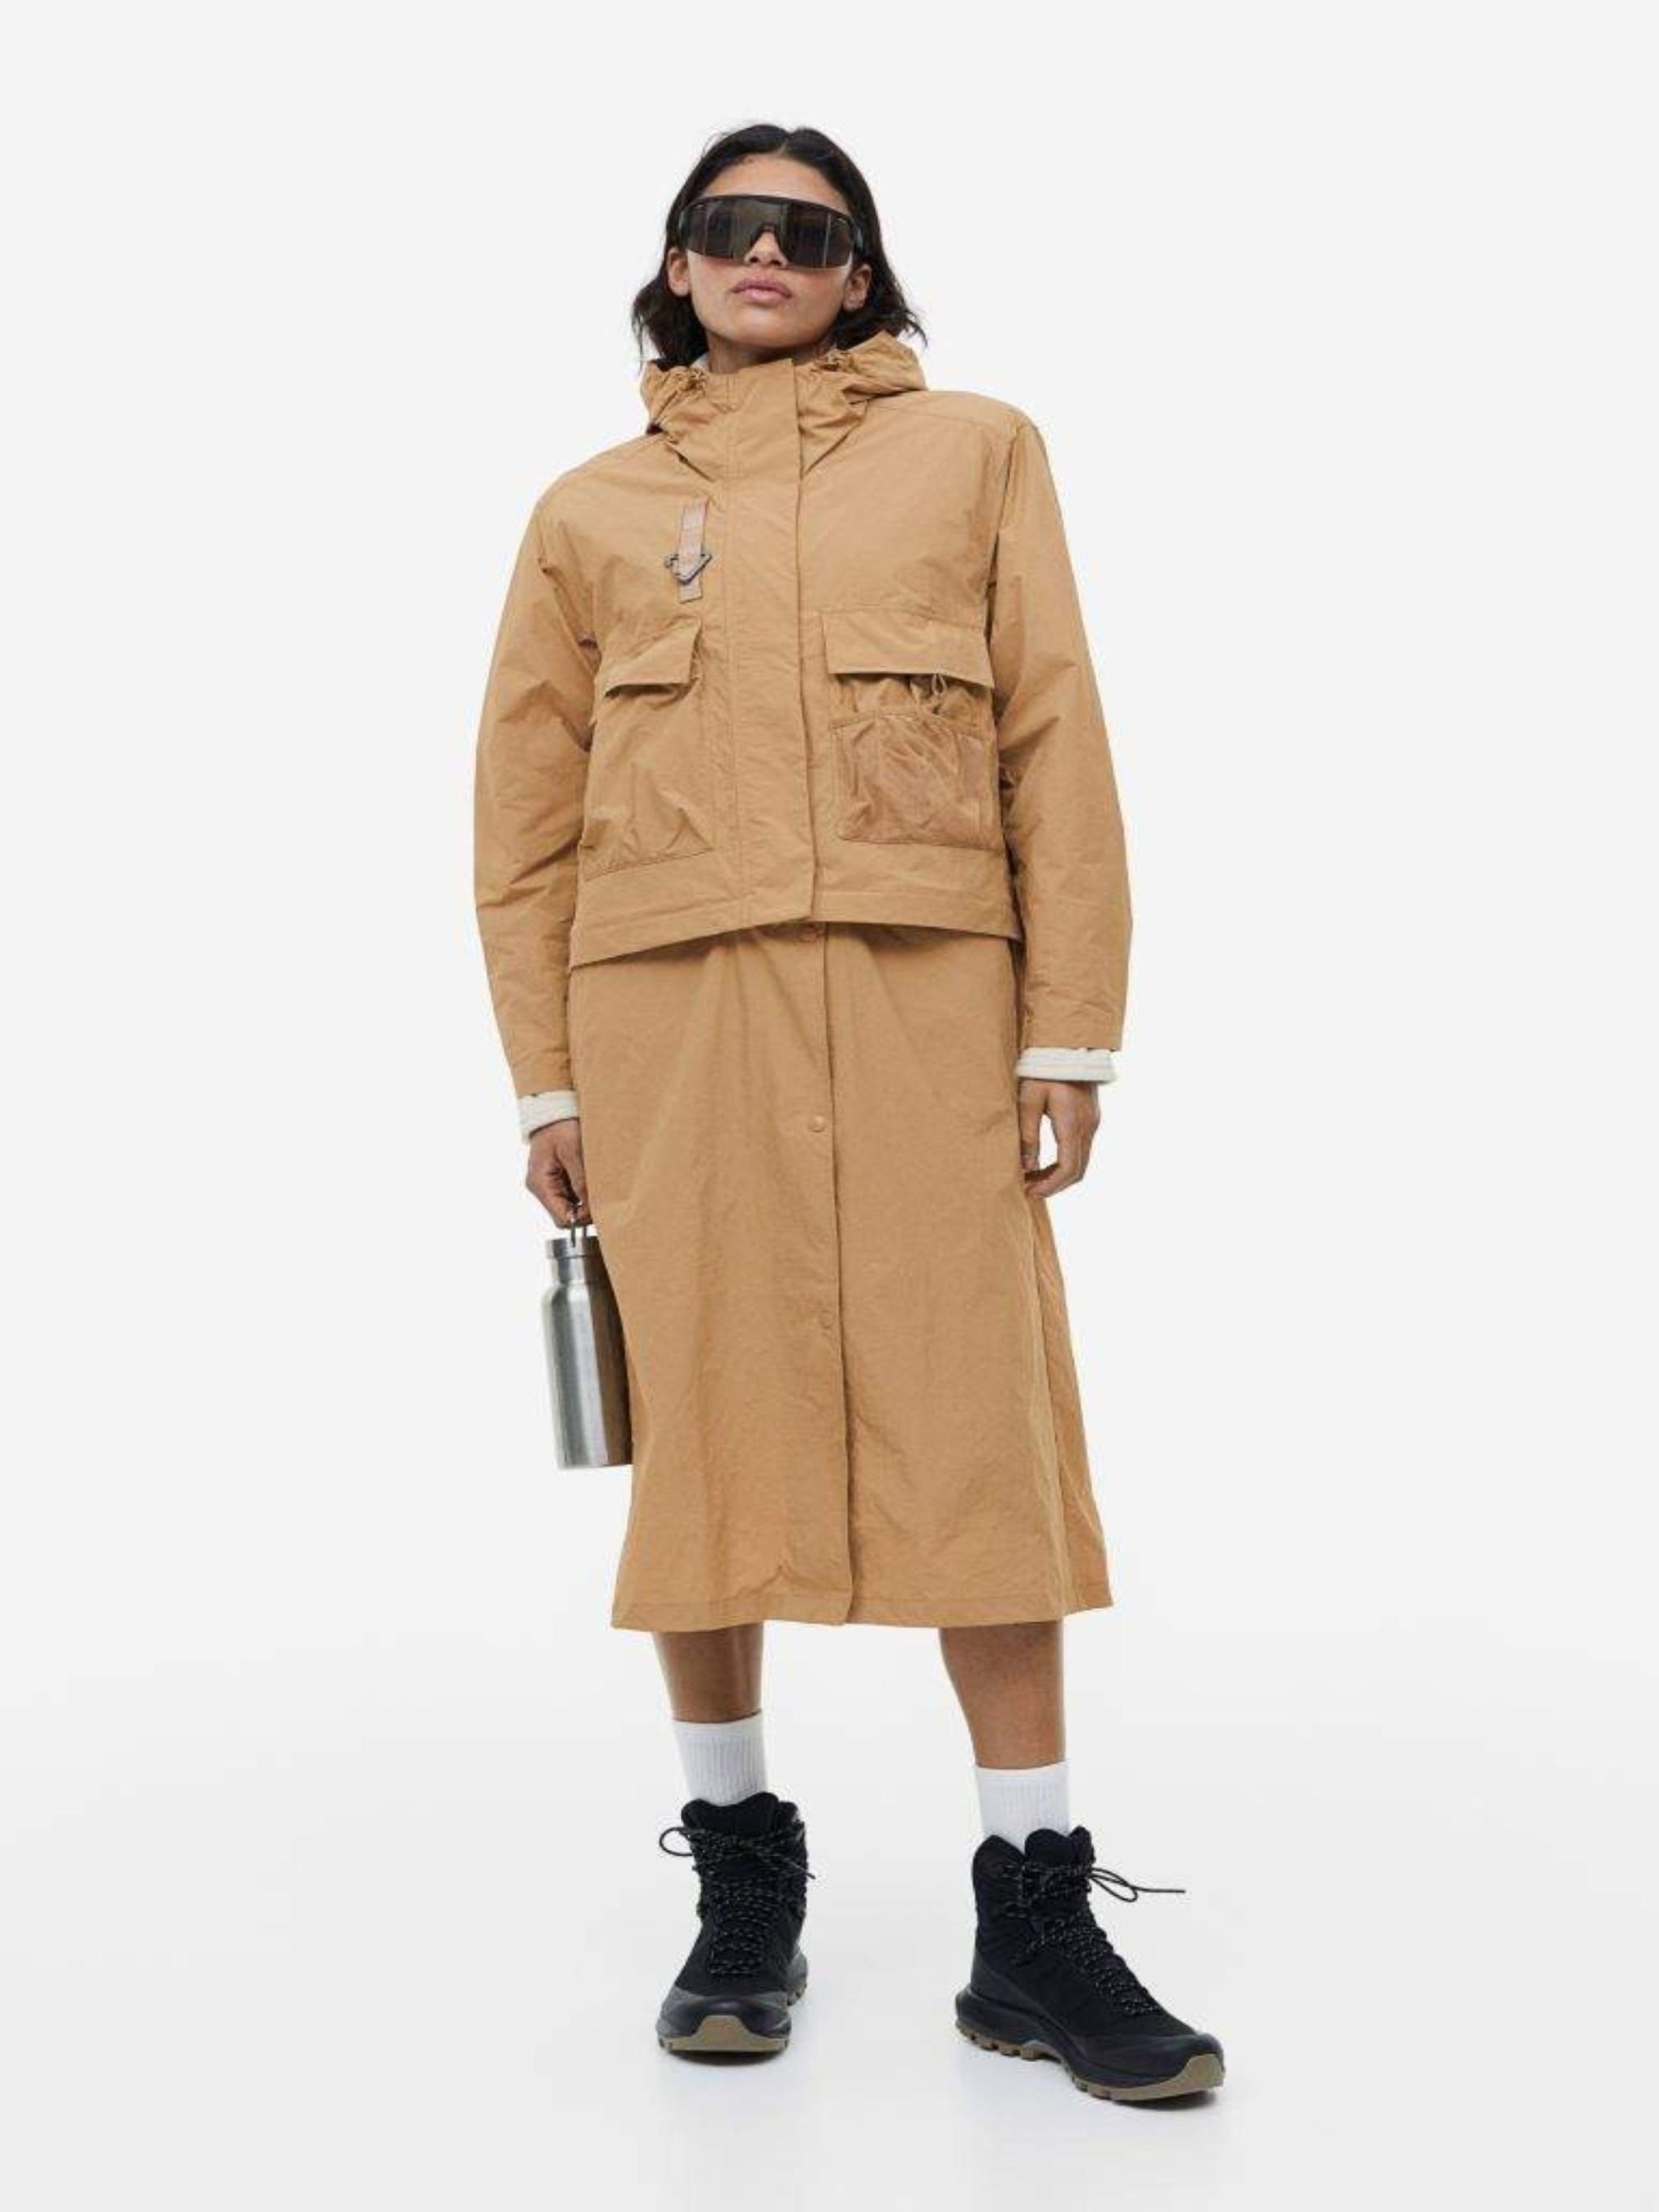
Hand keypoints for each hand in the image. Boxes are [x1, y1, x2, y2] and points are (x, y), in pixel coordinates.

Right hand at [525, 1119, 589, 1226]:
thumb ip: (580, 1180)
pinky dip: (582, 1191)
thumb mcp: (572, 1152)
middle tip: (601, 1196)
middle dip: (584, 1210)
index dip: (581, 1218)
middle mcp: (541, 1188)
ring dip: (584, 1200)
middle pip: (565, 1215)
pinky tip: (588, 1179)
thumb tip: (589, 1205)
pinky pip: (570, 1195)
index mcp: (540, 1184)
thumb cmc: (560, 1127)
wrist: (553, 1113)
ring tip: (595, 1184)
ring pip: (570, 1206)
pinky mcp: (555, 1180)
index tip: (598, 1207)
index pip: (561, 1218)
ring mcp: (547, 1185)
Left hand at [1017, 1079, 1099, 1198]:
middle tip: (1028, 1190)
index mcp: (1072, 1125)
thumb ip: (1028, 1135)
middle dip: (1053, 1185)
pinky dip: (1065, 1162)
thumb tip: (1027, 1168)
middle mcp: (1088, 1127)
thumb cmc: (1044, 1069)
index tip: (1029, 1193)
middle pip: (1077, 1171)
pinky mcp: (1090, 1118)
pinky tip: (1045, 1163)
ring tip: (1033, 1179)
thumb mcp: (1028, 1101)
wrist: (1067, 1045)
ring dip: (1059, 1175)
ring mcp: (1092, 1123)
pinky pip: (1081, 1149)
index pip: (1067, 1169)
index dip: (1049, 1187)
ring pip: (1081, 1162)